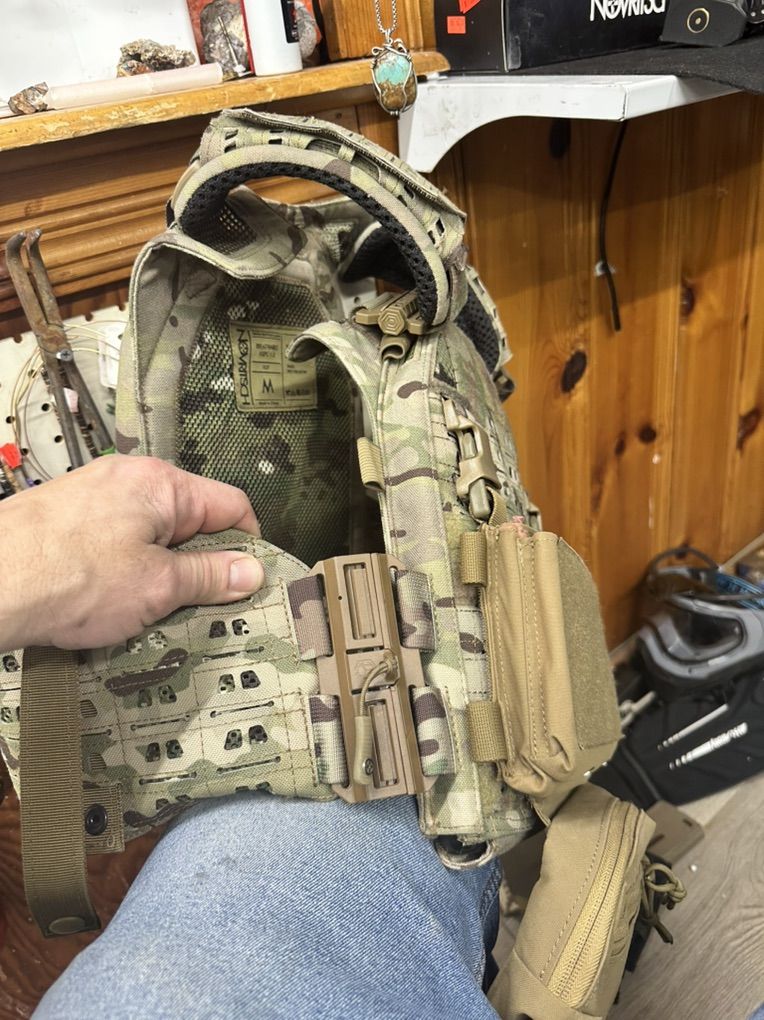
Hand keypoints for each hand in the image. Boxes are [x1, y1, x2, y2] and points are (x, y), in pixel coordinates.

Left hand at [0, 455, 262, 650]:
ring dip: (162, 570)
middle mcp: (130, 479)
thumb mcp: (157, 586)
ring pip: (153, 534)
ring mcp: (96, 496)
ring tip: (153, 611)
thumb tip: (252, 571)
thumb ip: (210, 576)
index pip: (231, 505)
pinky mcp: (69, 518)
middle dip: (201, 563)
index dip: (248, 545)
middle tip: (203, 607)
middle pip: (191, 519)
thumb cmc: (67, 578)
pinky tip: (115, 602)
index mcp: (162, 484)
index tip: (249, 583)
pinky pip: (119, 541)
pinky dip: (127, 570)